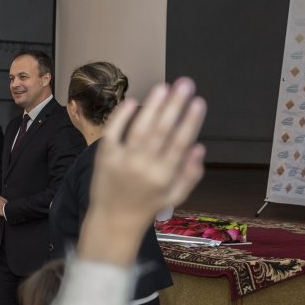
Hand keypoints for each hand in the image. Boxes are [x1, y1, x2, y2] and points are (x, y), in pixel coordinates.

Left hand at [80, 77, 205, 266]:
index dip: (190, 121)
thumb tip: (200, 148)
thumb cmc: (146, 207)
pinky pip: (113, 132)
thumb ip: (190, 174)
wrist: (113, 220)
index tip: (199, 101)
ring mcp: (122, 161)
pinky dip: (122, 117)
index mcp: (164, 176)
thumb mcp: (175, 196)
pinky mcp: (104, 157)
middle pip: (162, 130)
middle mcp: (143, 167)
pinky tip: (132, 102)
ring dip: (152, 106)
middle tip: (185, 84)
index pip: (180, 143)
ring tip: (163, 88)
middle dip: (175, 105)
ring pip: (140, 128)